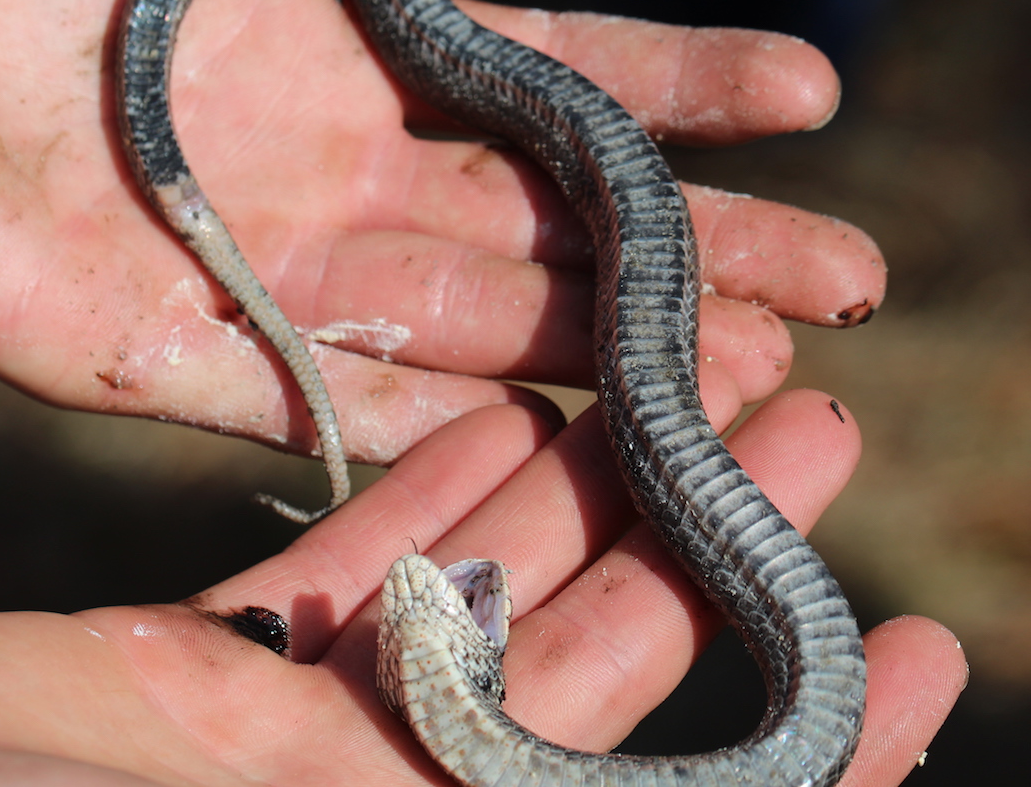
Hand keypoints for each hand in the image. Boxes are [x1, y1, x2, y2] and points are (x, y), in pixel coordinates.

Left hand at [0, 0, 882, 462]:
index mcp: (339, 47)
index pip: (549, 81)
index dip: (680, 88)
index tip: (807, 99)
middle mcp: (320, 164)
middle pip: (540, 224)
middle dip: (694, 251)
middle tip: (844, 289)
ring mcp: (254, 265)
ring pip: (464, 325)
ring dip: (600, 354)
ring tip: (746, 382)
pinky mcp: (159, 355)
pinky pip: (324, 401)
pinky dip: (432, 425)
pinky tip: (548, 448)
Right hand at [0, 393, 961, 785]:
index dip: (824, 753)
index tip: (932, 647)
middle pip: (599, 673)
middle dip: (709, 553)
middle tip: (811, 426)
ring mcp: (297, 742)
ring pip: (477, 598)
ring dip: (584, 491)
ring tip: (694, 381)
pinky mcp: (198, 673)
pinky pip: (342, 571)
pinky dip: (424, 493)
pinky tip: (504, 412)